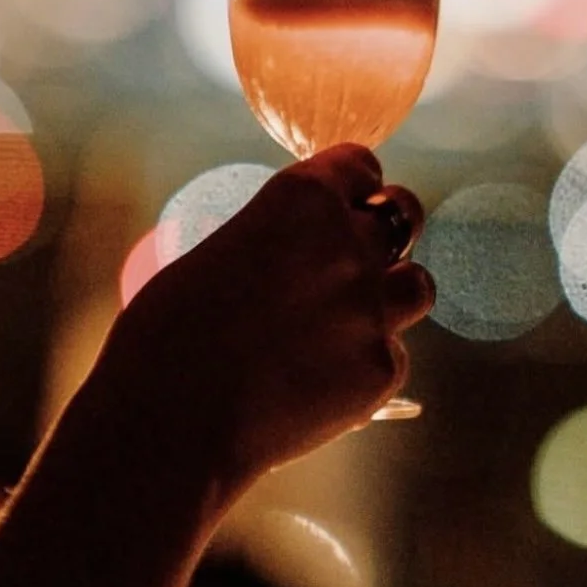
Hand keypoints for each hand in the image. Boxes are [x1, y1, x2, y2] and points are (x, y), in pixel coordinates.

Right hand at [107, 144, 434, 497]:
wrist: (171, 420)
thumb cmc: (169, 333)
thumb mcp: (220, 253)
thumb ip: (276, 241)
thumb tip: (292, 255)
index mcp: (301, 198)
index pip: (361, 165)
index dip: (354, 185)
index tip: (347, 201)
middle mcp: (348, 242)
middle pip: (402, 216)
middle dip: (383, 232)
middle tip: (359, 257)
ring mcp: (371, 307)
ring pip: (417, 285)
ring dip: (391, 294)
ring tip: (350, 319)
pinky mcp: (380, 369)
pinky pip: (392, 355)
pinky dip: (366, 363)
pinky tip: (321, 379)